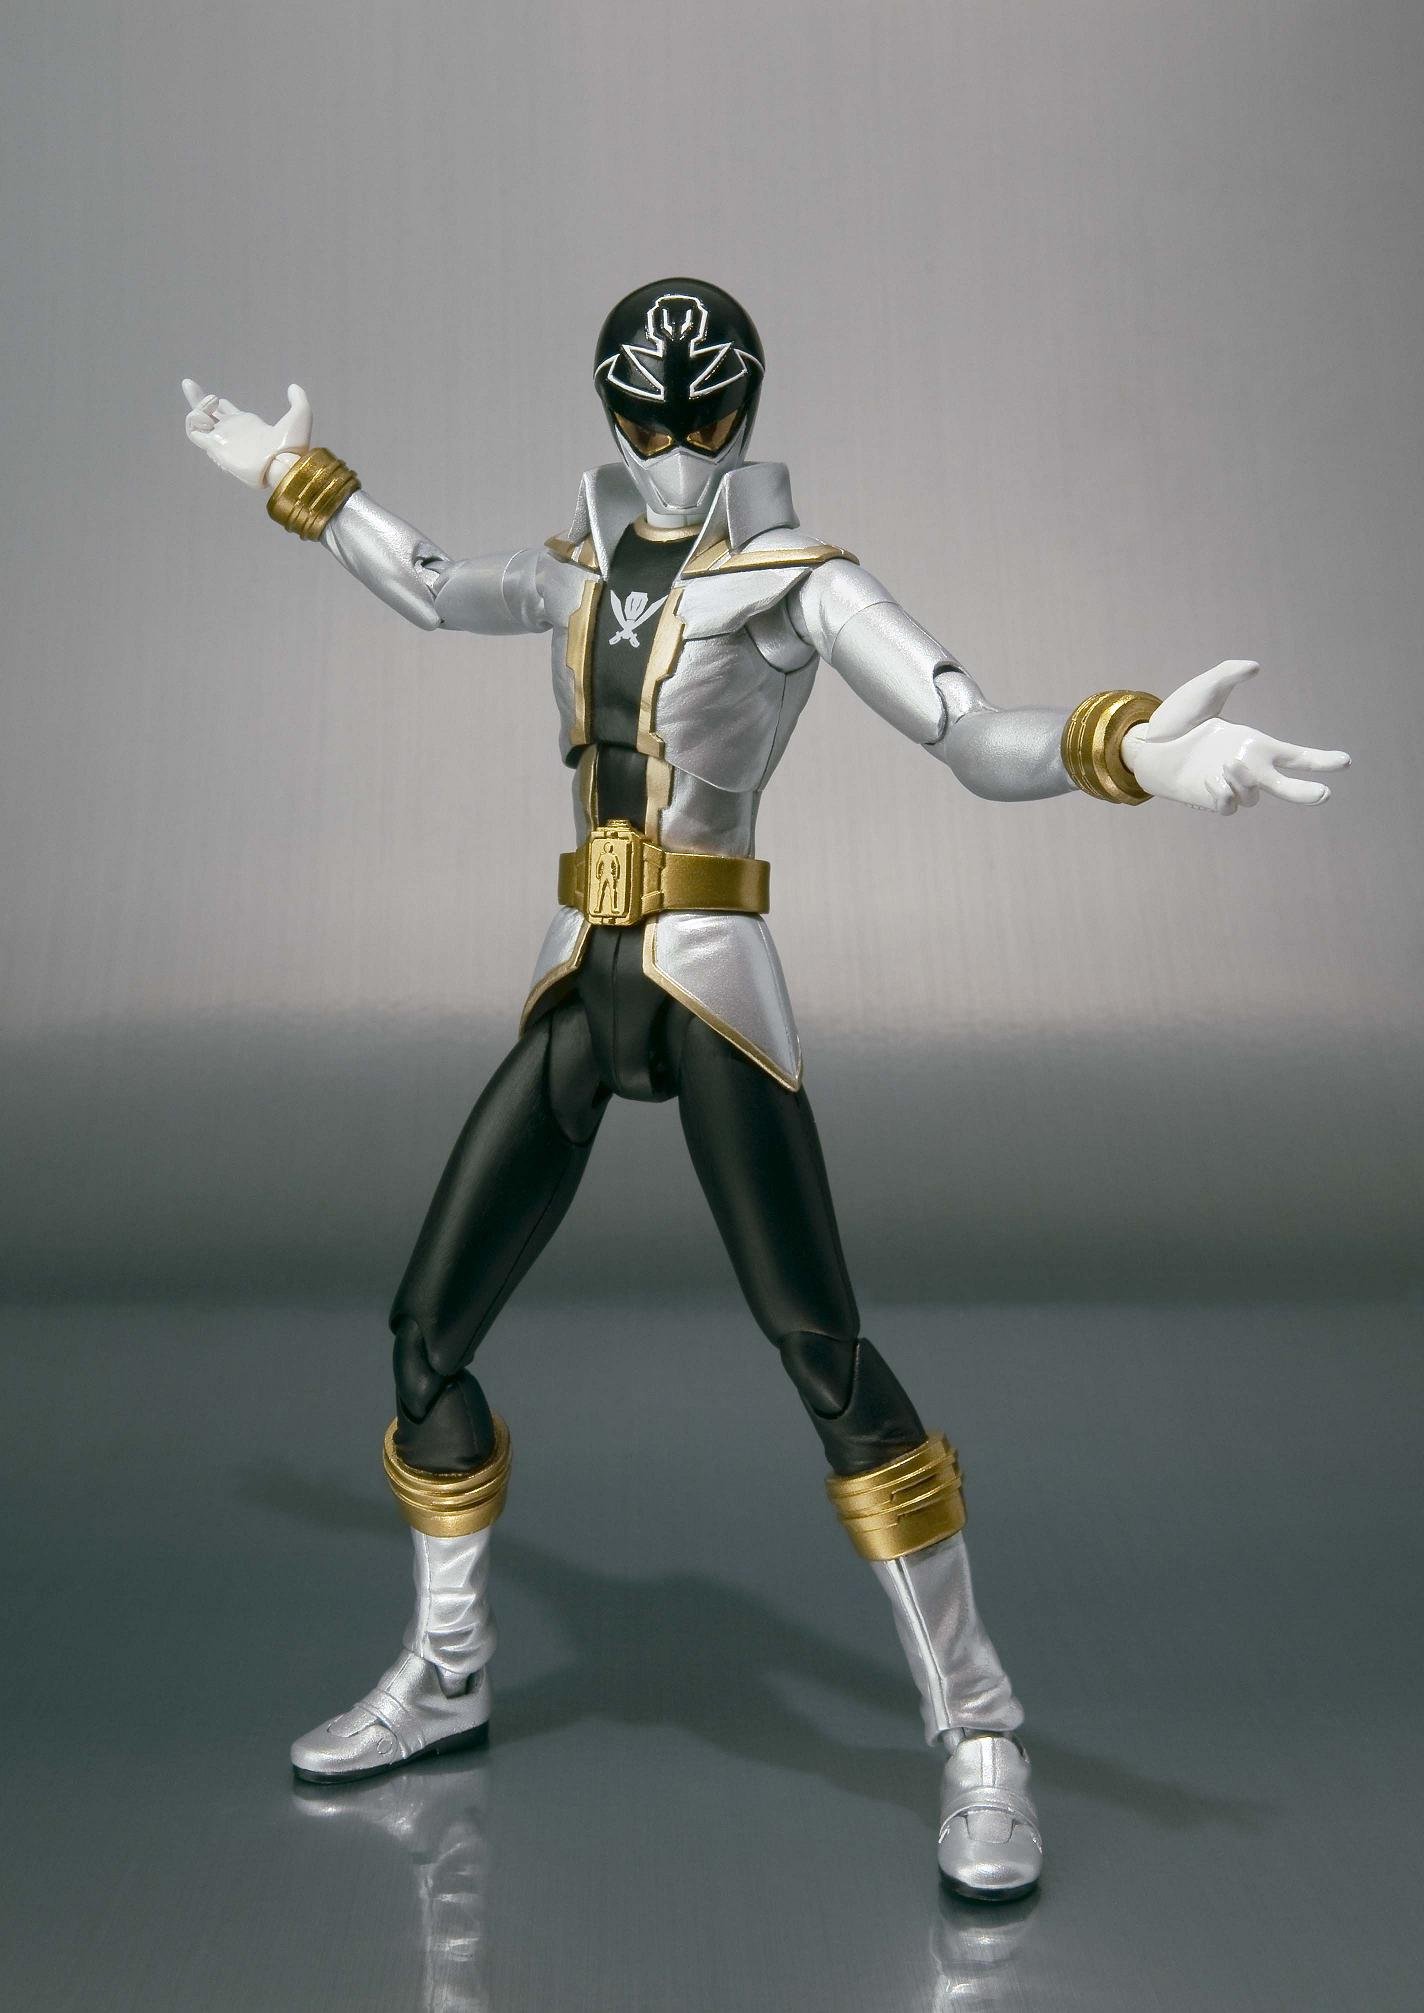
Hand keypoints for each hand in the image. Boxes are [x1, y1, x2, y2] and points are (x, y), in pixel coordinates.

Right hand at [181, 379, 311, 487]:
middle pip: (209, 414)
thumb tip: (293, 386)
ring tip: (210, 402)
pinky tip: (205, 413)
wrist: (283, 465)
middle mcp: (232, 432)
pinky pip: (193, 432)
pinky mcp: (215, 447)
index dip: (219, 404)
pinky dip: (192, 419)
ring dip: (197, 406)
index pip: (227, 413)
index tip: (216, 397)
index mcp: (248, 425)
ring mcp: (222, 439)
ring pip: (198, 422)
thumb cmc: (292, 446)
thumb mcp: (300, 415)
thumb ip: (298, 399)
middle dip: (197, 398)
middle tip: (188, 383)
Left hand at [1122, 661, 1349, 814]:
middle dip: (1306, 792)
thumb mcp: (1203, 691)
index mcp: (1255, 744)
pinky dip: (1225, 795)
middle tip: (1324, 794)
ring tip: (1227, 763)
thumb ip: (1227, 675)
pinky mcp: (1208, 798)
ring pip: (1255, 796)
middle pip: (1287, 787)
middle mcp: (1248, 767)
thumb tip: (1254, 666)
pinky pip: (1228, 806)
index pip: (1297, 757)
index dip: (1322, 760)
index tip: (1345, 761)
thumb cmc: (1176, 719)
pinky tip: (1212, 778)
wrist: (1145, 744)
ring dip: (1246, 782)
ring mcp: (1229, 785)